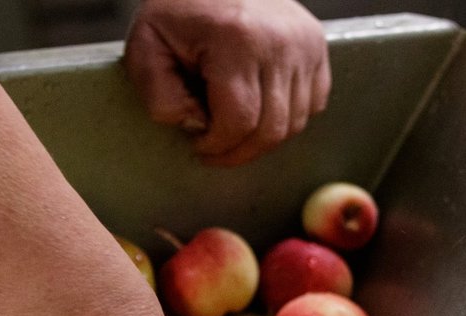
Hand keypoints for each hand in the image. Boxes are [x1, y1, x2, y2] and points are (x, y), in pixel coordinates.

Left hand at [123, 0, 330, 165]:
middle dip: (241, 151)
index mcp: (236, 40)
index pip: (239, 121)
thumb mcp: (147, 46)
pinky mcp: (318, 47)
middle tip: (217, 150)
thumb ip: (160, 96)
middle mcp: (280, 42)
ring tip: (235, 126)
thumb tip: (196, 126)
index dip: (218, 146)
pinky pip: (311, 105)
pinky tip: (259, 108)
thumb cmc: (180, 10)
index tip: (200, 146)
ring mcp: (305, 45)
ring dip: (262, 137)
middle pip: (271, 129)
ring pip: (294, 123)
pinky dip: (287, 117)